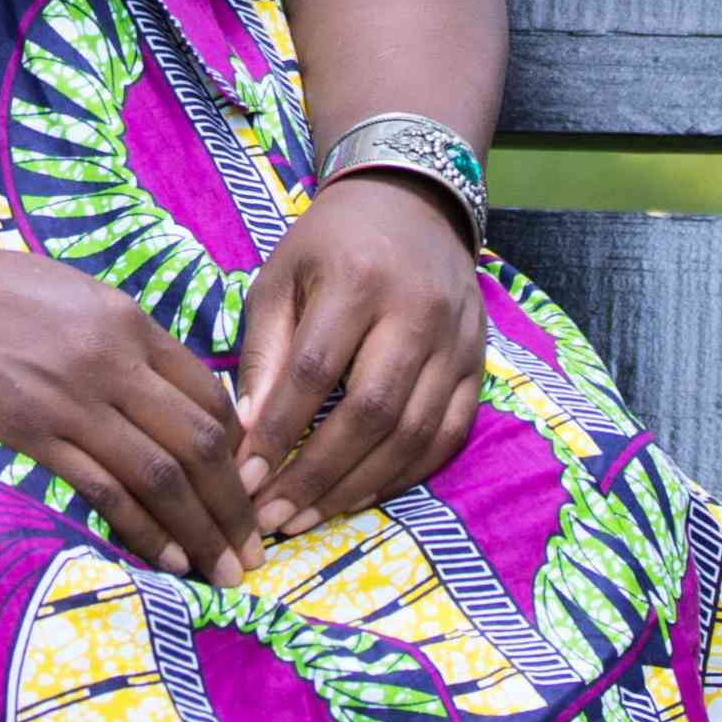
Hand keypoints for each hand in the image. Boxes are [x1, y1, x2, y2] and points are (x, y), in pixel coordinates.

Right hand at [0, 230, 262, 584]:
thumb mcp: (58, 293)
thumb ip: (109, 337)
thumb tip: (148, 389)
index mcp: (122, 316)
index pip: (207, 390)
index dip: (238, 450)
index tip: (245, 491)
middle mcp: (110, 354)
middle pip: (200, 440)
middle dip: (236, 504)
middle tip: (253, 552)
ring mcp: (70, 394)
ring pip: (162, 473)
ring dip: (201, 530)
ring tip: (224, 573)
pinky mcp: (28, 429)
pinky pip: (104, 489)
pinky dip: (142, 530)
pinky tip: (164, 560)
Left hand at [232, 178, 488, 535]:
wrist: (413, 203)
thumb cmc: (331, 244)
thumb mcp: (281, 276)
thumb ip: (264, 351)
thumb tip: (248, 432)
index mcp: (358, 280)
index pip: (315, 371)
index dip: (280, 432)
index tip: (244, 479)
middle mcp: (416, 312)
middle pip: (371, 412)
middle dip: (317, 475)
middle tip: (274, 518)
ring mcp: (456, 343)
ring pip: (413, 434)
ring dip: (357, 487)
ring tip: (307, 518)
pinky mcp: (477, 365)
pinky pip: (447, 436)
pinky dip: (404, 475)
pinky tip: (359, 496)